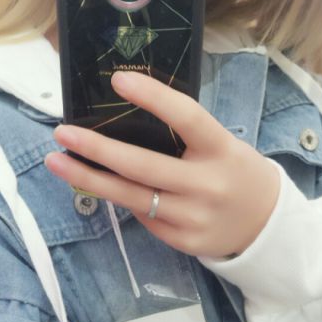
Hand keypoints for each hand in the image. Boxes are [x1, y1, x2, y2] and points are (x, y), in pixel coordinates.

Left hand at [45, 71, 280, 258]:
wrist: (265, 226)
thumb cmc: (235, 173)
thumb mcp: (222, 146)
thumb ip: (183, 138)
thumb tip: (124, 122)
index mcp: (221, 150)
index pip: (186, 117)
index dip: (153, 97)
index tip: (117, 81)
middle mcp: (207, 185)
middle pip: (142, 166)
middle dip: (96, 149)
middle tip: (62, 133)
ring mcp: (194, 217)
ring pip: (131, 196)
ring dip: (88, 178)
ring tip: (56, 161)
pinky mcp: (183, 240)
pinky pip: (142, 217)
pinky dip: (121, 199)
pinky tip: (104, 186)